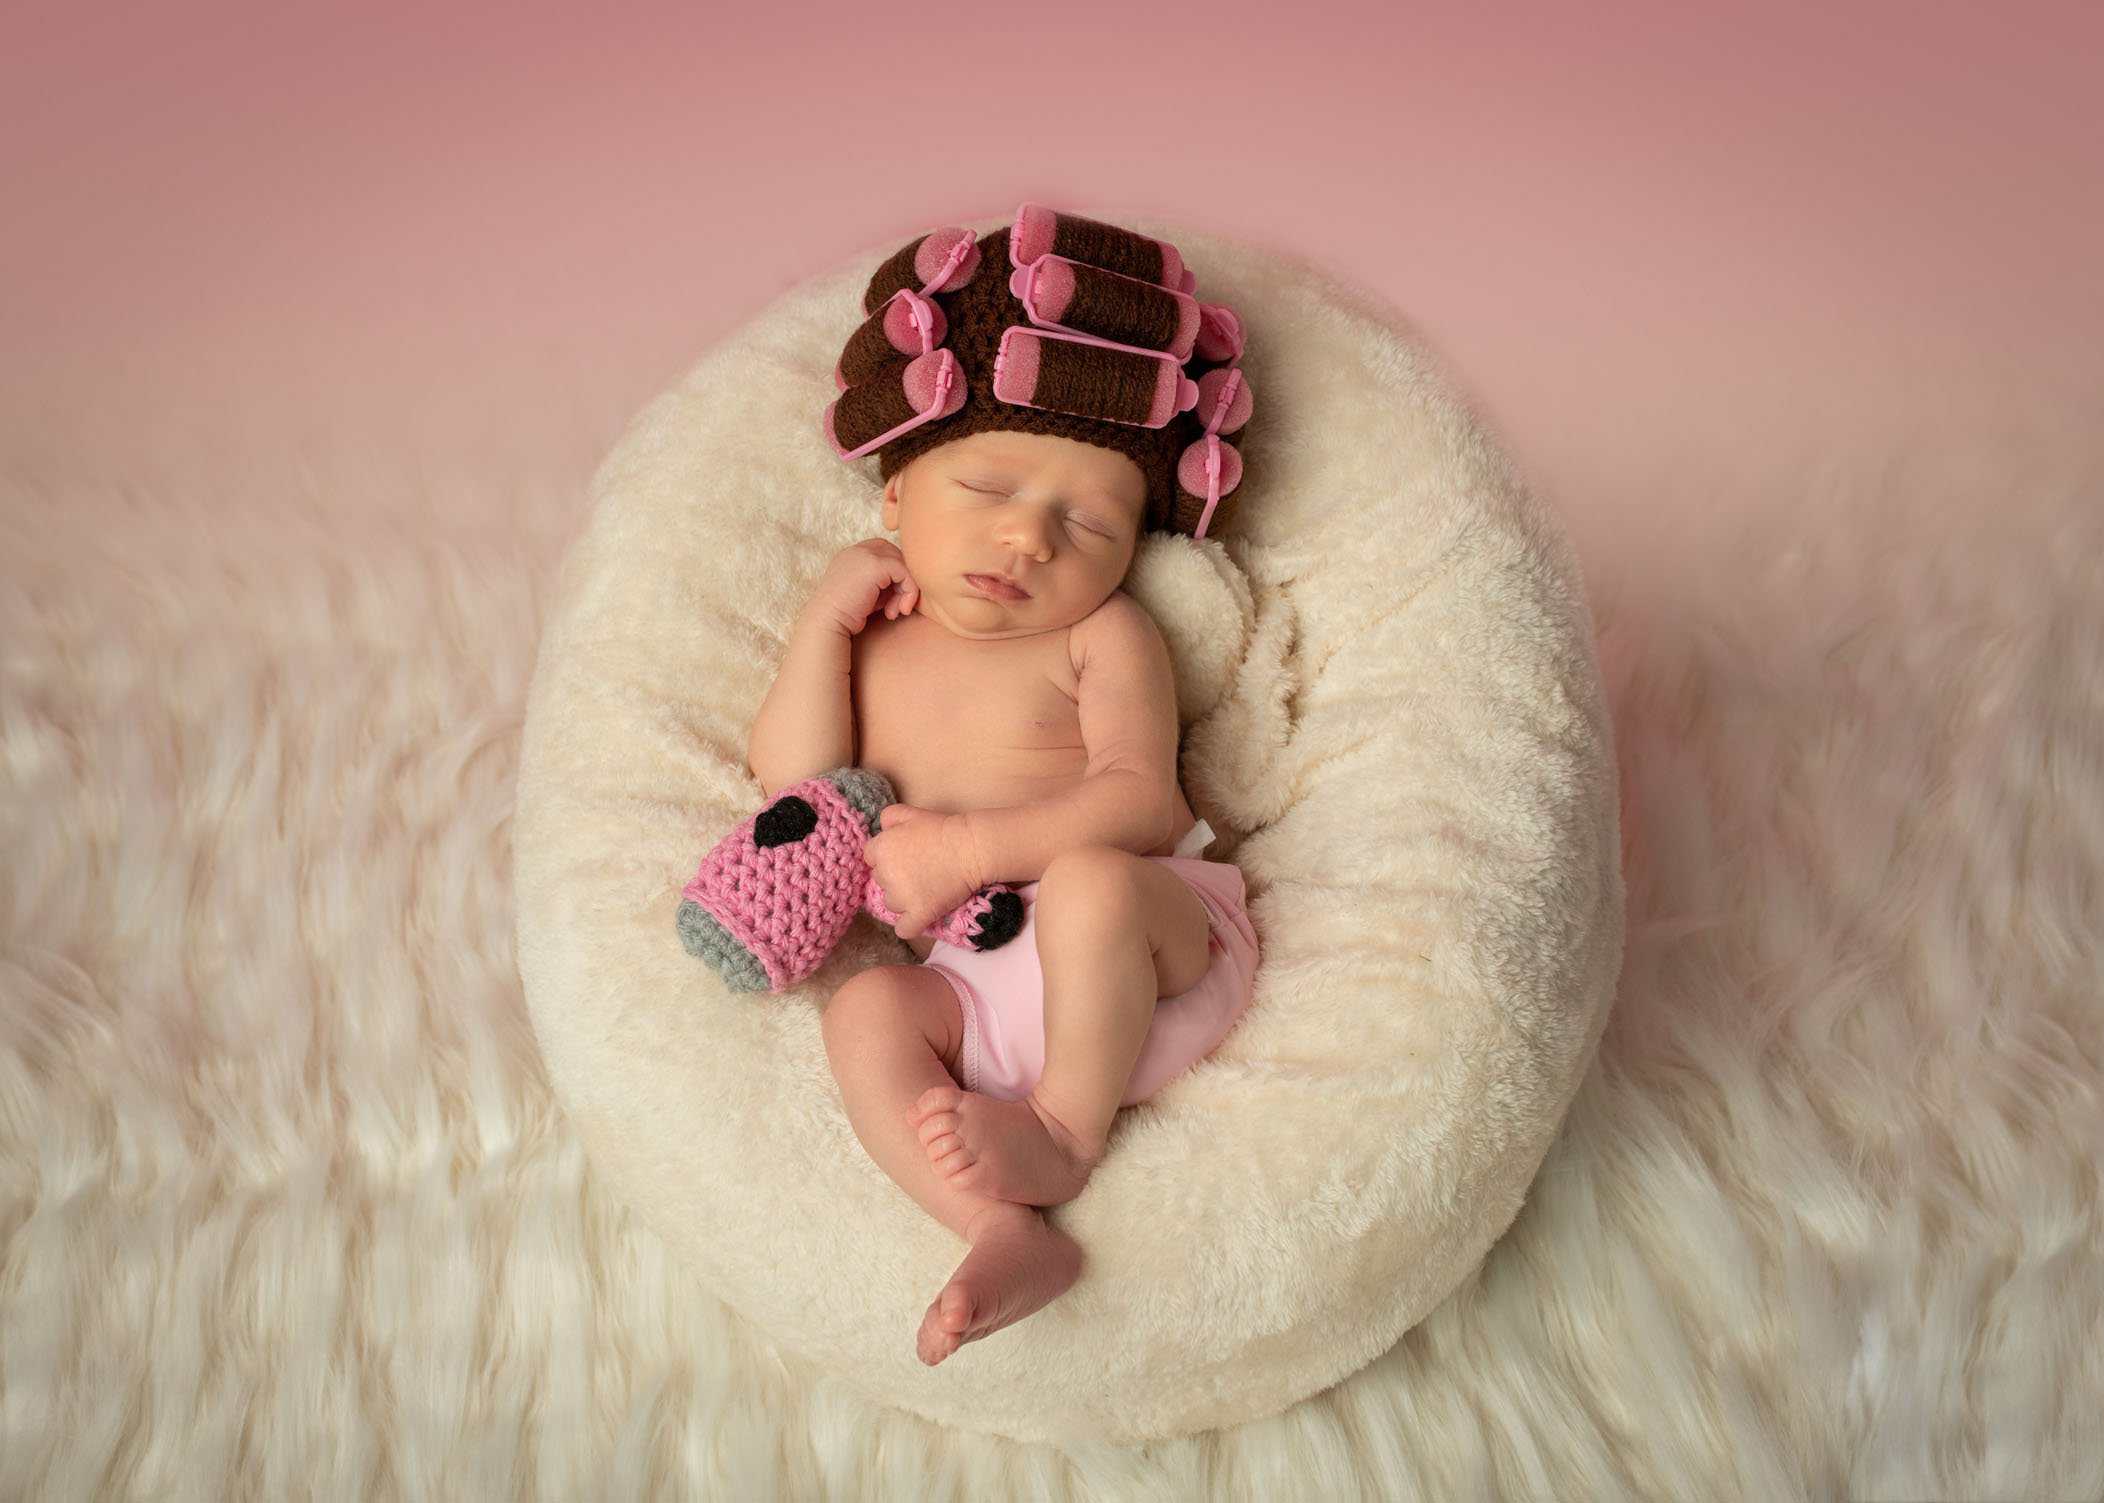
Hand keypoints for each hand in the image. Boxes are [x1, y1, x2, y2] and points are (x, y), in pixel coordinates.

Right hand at [807, 538, 919, 636]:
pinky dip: (908, 592)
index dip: (894, 574)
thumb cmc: (847, 616)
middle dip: (902, 580)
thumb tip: (909, 580)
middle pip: (896, 555)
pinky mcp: (874, 565)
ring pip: (902, 563)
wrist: (828, 623)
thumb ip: (884, 583)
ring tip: (897, 611)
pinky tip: (898, 611)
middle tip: (897, 607)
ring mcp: (865, 554)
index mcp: (851, 555)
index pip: (884, 552)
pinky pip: (904, 572)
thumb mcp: (867, 593)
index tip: (892, 599)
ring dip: (906, 590)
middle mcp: (856, 550)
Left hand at [863, 804, 980, 941]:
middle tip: (918, 871)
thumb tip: (882, 829)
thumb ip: (889, 817)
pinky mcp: (919, 914)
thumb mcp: (911, 813)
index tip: (905, 858)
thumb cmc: (943, 829)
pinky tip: (918, 918)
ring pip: (891, 904)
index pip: (871, 859)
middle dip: (894, 878)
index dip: (887, 858)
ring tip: (925, 889)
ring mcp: (901, 897)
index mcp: (881, 849)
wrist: (971, 849)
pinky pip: (904, 929)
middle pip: (880, 882)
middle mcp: (885, 874)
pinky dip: (910, 926)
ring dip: (903, 900)